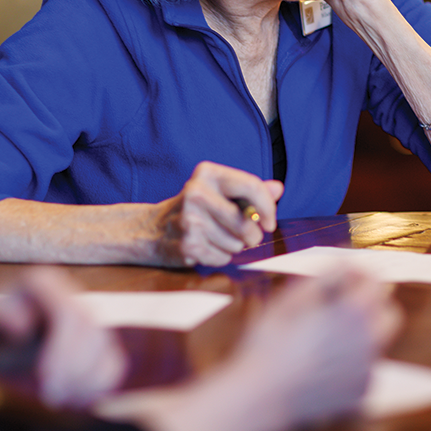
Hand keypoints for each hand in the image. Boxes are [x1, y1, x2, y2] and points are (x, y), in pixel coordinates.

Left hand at [0, 268, 126, 408]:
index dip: (67, 350)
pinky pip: (110, 362)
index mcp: (41, 285)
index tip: (46, 385)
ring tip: (64, 404)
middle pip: (91, 331)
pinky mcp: (90, 343)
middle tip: (52, 401)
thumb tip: (20, 325)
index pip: (70, 314)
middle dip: (77, 370)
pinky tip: (78, 402)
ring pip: (105, 348)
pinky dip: (99, 385)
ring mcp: (82, 320)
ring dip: (89, 380)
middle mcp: (67, 298)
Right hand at [154, 161, 282, 267]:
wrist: (152, 228)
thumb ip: (249, 190)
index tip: (269, 223)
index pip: (252, 186)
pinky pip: (223, 257)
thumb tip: (278, 188)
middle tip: (247, 237)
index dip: (268, 207)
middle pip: (246, 221)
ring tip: (219, 238)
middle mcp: (196, 192)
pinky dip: (222, 256)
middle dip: (253, 235)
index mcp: (208, 173)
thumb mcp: (220, 190)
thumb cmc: (196, 208)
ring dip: (235, 246)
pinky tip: (208, 247)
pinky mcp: (187, 244)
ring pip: (237, 243)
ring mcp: (190, 219)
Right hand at [231, 268, 401, 426]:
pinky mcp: (360, 391)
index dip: (361, 273)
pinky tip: (325, 361)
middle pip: (389, 313)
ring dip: (363, 330)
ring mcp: (368, 369)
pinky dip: (353, 360)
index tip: (346, 273)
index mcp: (355, 312)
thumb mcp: (292, 299)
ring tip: (330, 332)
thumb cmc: (270, 344)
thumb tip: (344, 263)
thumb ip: (325, 276)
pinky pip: (365, 367)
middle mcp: (370, 340)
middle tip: (346, 300)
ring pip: (378, 341)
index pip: (375, 282)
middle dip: (373, 303)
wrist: (262, 397)